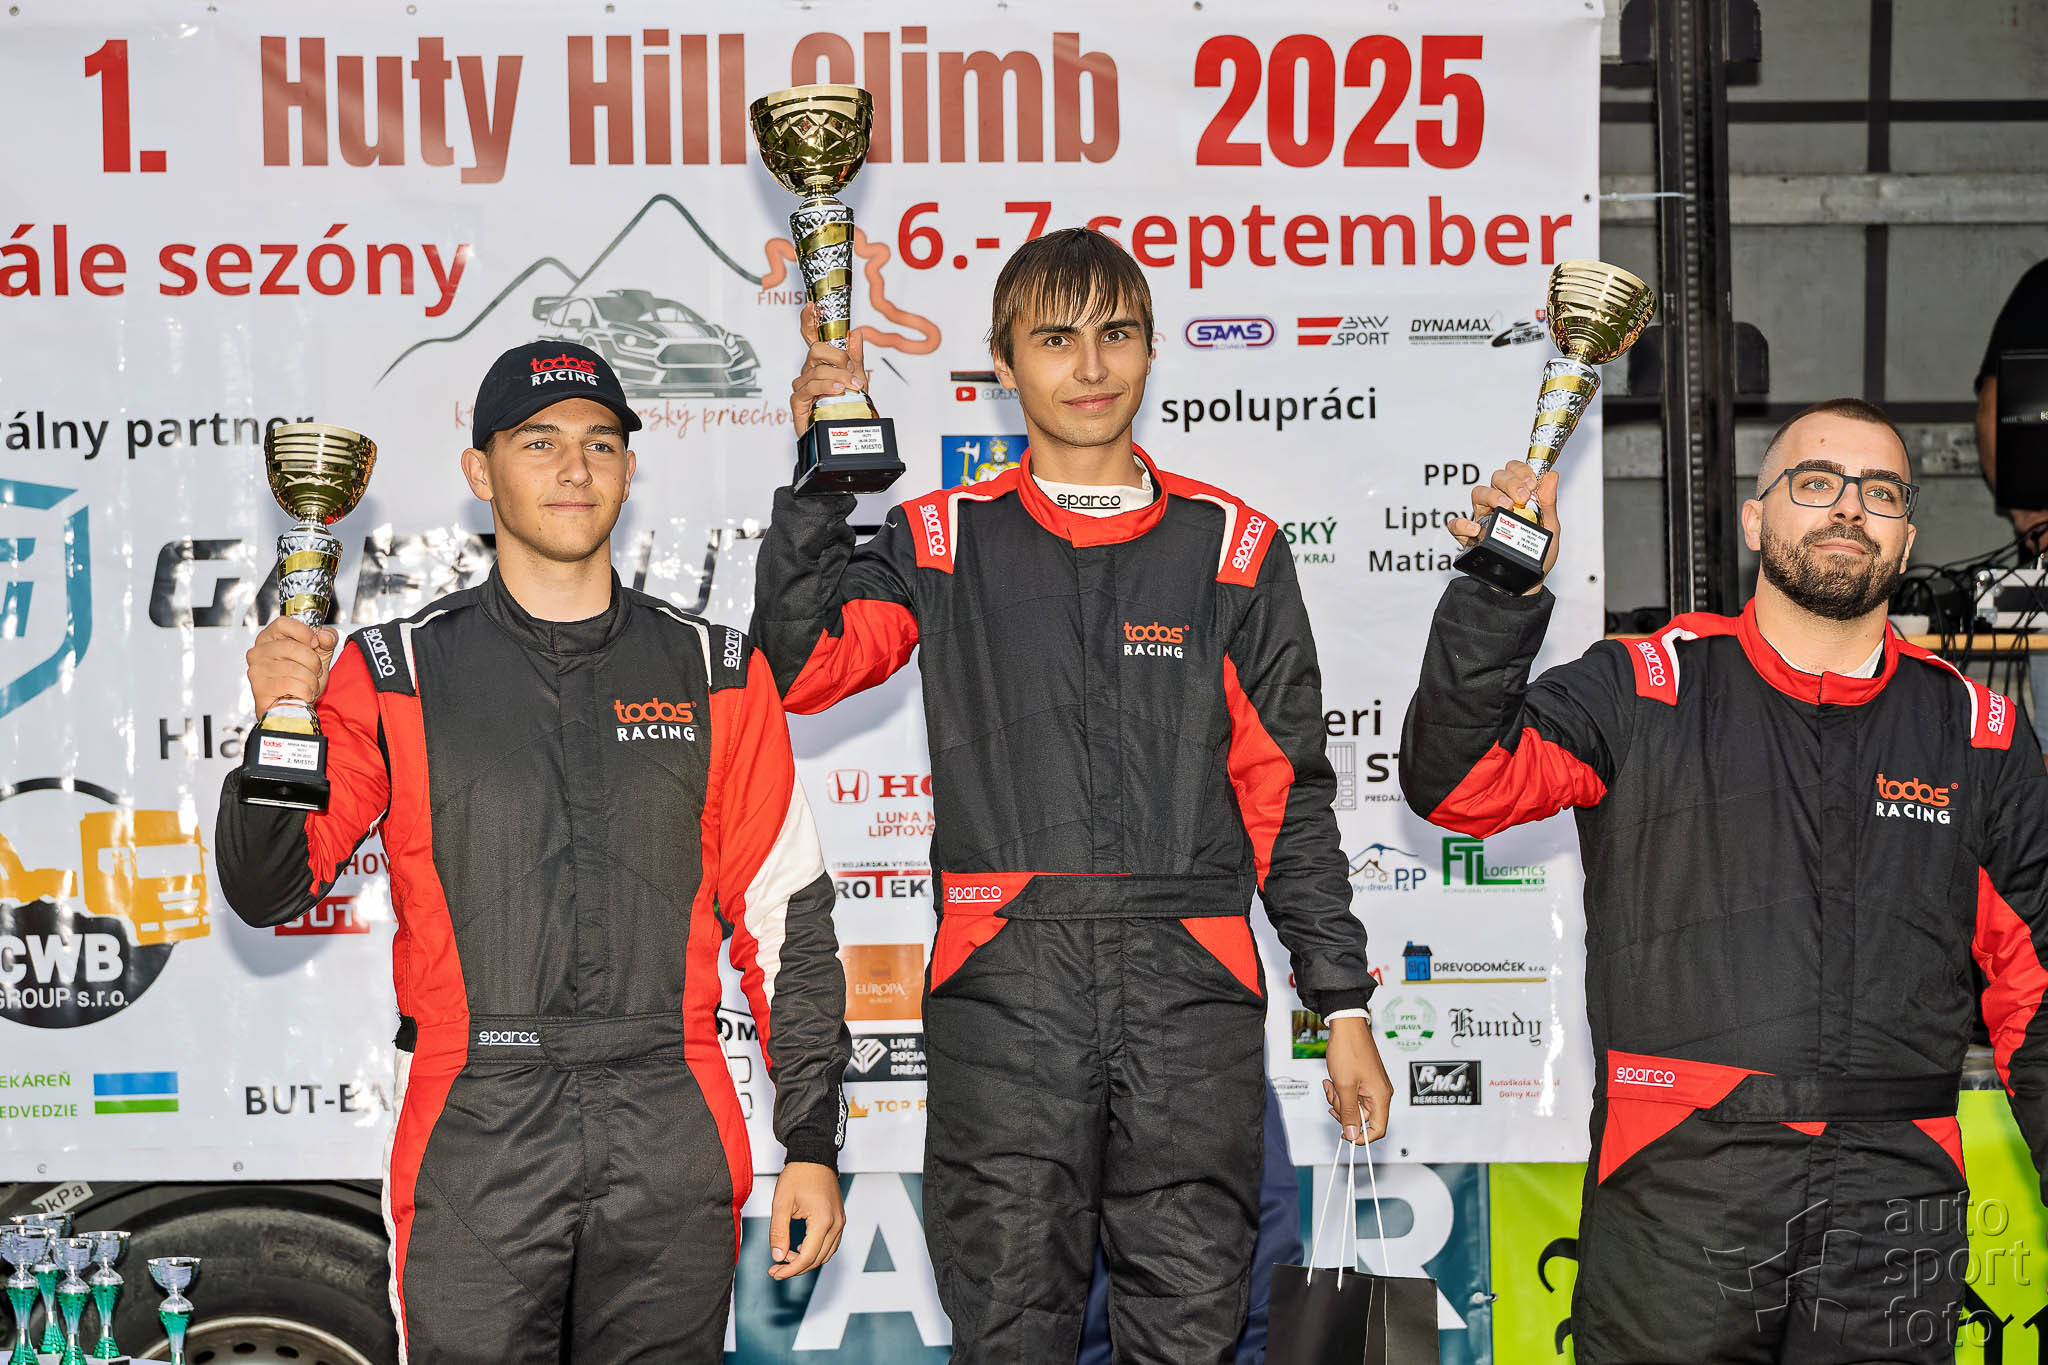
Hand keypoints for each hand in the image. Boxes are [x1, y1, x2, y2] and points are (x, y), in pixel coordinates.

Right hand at [245, 617, 338, 717]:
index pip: (283, 623)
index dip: (304, 632)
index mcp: (269, 638)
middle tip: (316, 671)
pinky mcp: (259, 688)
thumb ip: (327, 640)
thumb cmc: (303, 680)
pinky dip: (306, 691)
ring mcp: (256, 670)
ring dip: (311, 680)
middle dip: (313, 662)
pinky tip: (304, 694)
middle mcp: (258, 651)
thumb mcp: (320, 655)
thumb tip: (324, 635)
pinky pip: (291, 684)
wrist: (297, 707)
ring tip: (310, 685)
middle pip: (292, 647)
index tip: (315, 643)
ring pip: (294, 668)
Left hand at [767, 1161, 845, 1279]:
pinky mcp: (839, 1218)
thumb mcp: (782, 1203)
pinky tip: (799, 1248)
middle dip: (796, 1268)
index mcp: (823, 1220)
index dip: (790, 1269)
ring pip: (826, 1254)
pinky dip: (815, 1251)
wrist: (814, 1156)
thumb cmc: (799, 1174)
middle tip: (776, 1269)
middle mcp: (836, 1223)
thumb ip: (779, 1232)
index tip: (775, 1273)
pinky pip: (830, 1244)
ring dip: (806, 1261)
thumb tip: (777, 1256)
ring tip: (786, 1258)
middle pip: (818, 1259)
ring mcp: (840, 1221)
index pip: (807, 1257)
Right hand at [789, 301, 868, 438]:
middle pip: (815, 350)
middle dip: (837, 356)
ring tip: (852, 386)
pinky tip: (837, 390)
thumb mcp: (858, 378)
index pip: (811, 336)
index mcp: (821, 362)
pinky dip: (825, 386)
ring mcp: (803, 386)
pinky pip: (809, 388)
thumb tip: (855, 333)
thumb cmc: (848, 407)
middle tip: (851, 368)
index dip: (808, 320)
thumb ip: (855, 356)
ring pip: (816, 370)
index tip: (811, 305)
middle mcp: (809, 371)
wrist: (845, 433)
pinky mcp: (799, 402)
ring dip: (838, 376)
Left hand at [1321, 1016, 1393, 1143]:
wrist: (1346, 1025)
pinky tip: (1332, 1080)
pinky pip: (1352, 1094)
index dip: (1361, 1137)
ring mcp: (1372, 1086)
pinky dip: (1340, 1091)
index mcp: (1381, 1096)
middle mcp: (1380, 1093)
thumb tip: (1351, 1134)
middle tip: (1333, 1099)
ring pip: (1354, 1106)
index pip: (1378, 1129)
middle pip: (1363, 1118)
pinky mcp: (1364, 1080)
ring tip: (1331, 1085)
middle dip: (1344, 1112)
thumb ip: (1349, 1112)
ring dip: (1339, 1100)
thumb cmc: (1348, 1049)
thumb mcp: (1344, 1086)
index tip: (1345, 1134)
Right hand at [1446, 462, 1561, 593]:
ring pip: (1478, 493)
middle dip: (1511, 482)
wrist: (1528, 583)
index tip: (1532, 484)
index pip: (1513, 470)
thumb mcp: (1550, 529)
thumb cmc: (1539, 554)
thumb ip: (1549, 503)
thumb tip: (1551, 476)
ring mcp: (1483, 519)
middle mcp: (1498, 504)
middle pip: (1496, 478)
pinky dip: (1462, 525)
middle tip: (1523, 497)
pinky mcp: (1471, 538)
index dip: (1521, 471)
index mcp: (1518, 497)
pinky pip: (1456, 525)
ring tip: (1506, 507)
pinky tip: (1475, 530)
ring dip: (1491, 495)